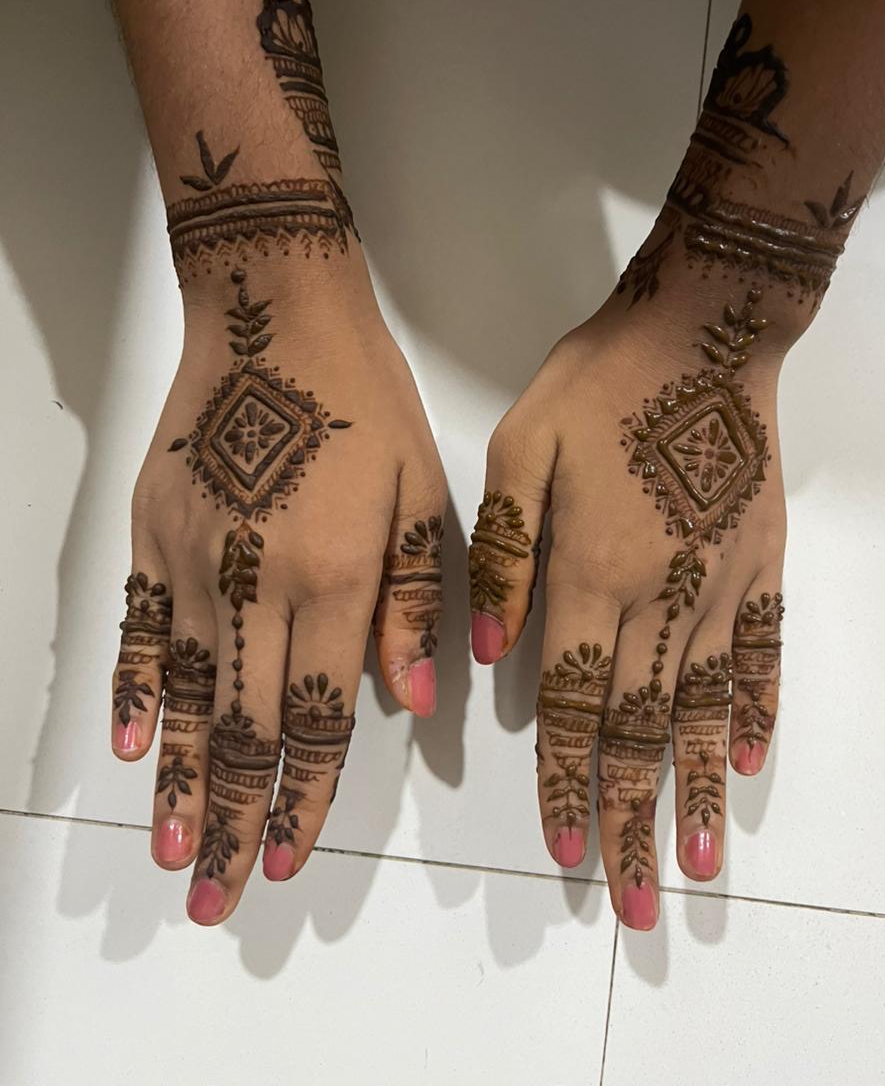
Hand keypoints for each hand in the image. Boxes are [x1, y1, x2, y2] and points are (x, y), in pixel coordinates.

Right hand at [112, 234, 444, 925]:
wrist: (274, 315)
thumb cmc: (364, 397)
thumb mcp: (423, 490)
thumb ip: (415, 599)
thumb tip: (404, 700)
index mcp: (337, 574)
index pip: (315, 712)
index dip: (305, 793)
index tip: (294, 856)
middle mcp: (257, 581)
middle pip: (245, 725)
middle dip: (236, 819)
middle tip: (220, 897)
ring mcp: (194, 560)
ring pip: (187, 695)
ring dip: (181, 780)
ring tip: (174, 852)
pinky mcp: (153, 535)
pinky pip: (141, 631)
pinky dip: (138, 694)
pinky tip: (135, 749)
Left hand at [468, 219, 790, 929]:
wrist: (702, 330)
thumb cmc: (597, 383)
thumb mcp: (516, 449)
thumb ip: (502, 557)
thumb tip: (488, 657)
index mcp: (590, 572)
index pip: (574, 702)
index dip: (567, 781)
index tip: (565, 852)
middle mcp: (659, 597)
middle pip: (641, 728)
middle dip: (630, 818)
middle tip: (632, 901)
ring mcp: (720, 585)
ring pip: (704, 709)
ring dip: (698, 792)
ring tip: (697, 867)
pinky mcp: (763, 564)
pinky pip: (762, 653)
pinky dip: (757, 711)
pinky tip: (751, 761)